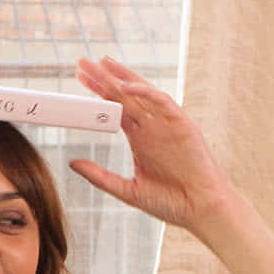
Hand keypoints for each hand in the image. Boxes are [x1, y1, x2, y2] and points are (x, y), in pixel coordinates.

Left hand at [69, 56, 237, 232]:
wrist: (200, 210)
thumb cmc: (169, 202)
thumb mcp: (127, 190)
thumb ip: (100, 177)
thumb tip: (73, 163)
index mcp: (140, 139)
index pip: (115, 109)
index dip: (98, 94)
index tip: (79, 80)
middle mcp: (152, 127)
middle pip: (125, 96)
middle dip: (104, 79)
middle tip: (82, 63)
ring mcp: (167, 125)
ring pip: (142, 93)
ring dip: (123, 77)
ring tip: (103, 63)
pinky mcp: (183, 125)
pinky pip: (163, 103)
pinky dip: (146, 92)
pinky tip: (127, 86)